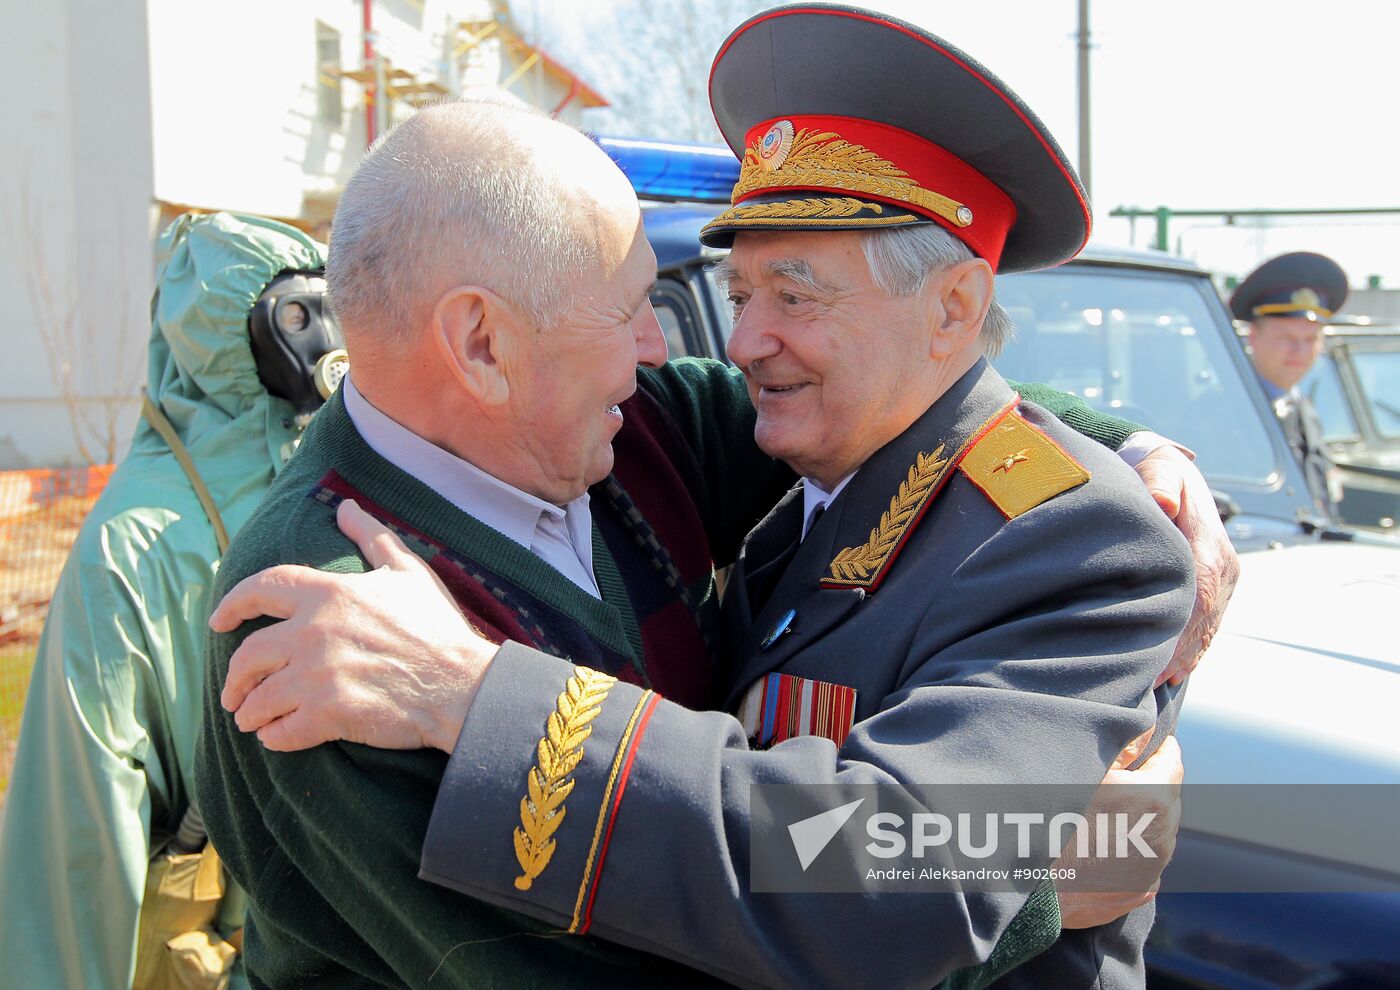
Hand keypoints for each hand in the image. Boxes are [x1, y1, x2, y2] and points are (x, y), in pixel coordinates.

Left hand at [211, 499, 496, 752]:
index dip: (232, 603)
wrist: (461, 683)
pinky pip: (280, 731)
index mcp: (329, 593)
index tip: (216, 621)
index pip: (262, 588)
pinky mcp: (327, 715)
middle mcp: (313, 631)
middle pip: (248, 653)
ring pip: (259, 697)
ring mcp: (316, 675)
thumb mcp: (408, 570)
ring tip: (250, 721)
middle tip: (233, 691)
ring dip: (249, 712)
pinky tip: (275, 737)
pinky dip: (272, 737)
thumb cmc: (438, 627)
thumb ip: (371, 536)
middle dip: (234, 676)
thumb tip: (344, 507)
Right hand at [1057, 734, 1182, 928]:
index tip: (1146, 743)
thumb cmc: (1052, 820)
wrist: (1033, 888)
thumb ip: (1123, 747)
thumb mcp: (1084, 769)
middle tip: (1114, 778)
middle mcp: (1162, 835)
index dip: (1157, 747)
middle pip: (1165, 797)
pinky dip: (1128, 850)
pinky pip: (1142, 861)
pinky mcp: (1138, 891)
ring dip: (1138, 819)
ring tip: (1102, 814)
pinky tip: (1100, 846)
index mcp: (1154, 798)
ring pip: (1154, 830)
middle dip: (1147, 785)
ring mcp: (1153, 867)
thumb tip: (1147, 730)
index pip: (1171, 761)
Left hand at [1133, 446, 1239, 686]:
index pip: (1201, 592)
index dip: (1182, 627)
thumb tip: (1164, 504)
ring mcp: (1222, 579)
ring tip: (1156, 683)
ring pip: (1208, 626)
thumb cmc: (1154, 471)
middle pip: (1206, 618)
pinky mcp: (1215, 587)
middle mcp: (1223, 565)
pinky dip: (1191, 649)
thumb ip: (1159, 482)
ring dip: (1186, 656)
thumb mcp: (1156, 467)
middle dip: (1181, 652)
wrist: (1169, 472)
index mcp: (1210, 542)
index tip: (1157, 655)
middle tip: (1150, 681)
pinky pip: (1207, 624)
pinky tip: (1170, 671)